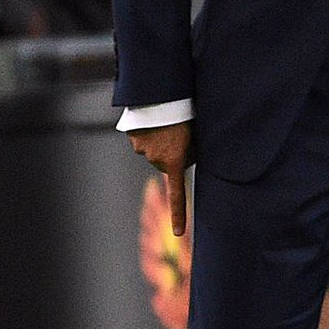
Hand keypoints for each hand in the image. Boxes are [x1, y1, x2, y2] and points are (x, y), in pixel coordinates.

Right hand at [130, 122, 191, 238]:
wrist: (161, 96)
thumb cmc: (183, 113)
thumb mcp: (194, 134)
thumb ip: (191, 151)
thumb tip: (186, 158)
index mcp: (174, 160)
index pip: (177, 193)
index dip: (178, 215)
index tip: (179, 233)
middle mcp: (156, 159)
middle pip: (165, 162)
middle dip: (171, 152)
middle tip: (179, 133)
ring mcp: (142, 148)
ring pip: (153, 150)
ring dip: (160, 140)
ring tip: (167, 122)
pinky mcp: (133, 136)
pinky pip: (143, 138)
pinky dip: (149, 131)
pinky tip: (154, 118)